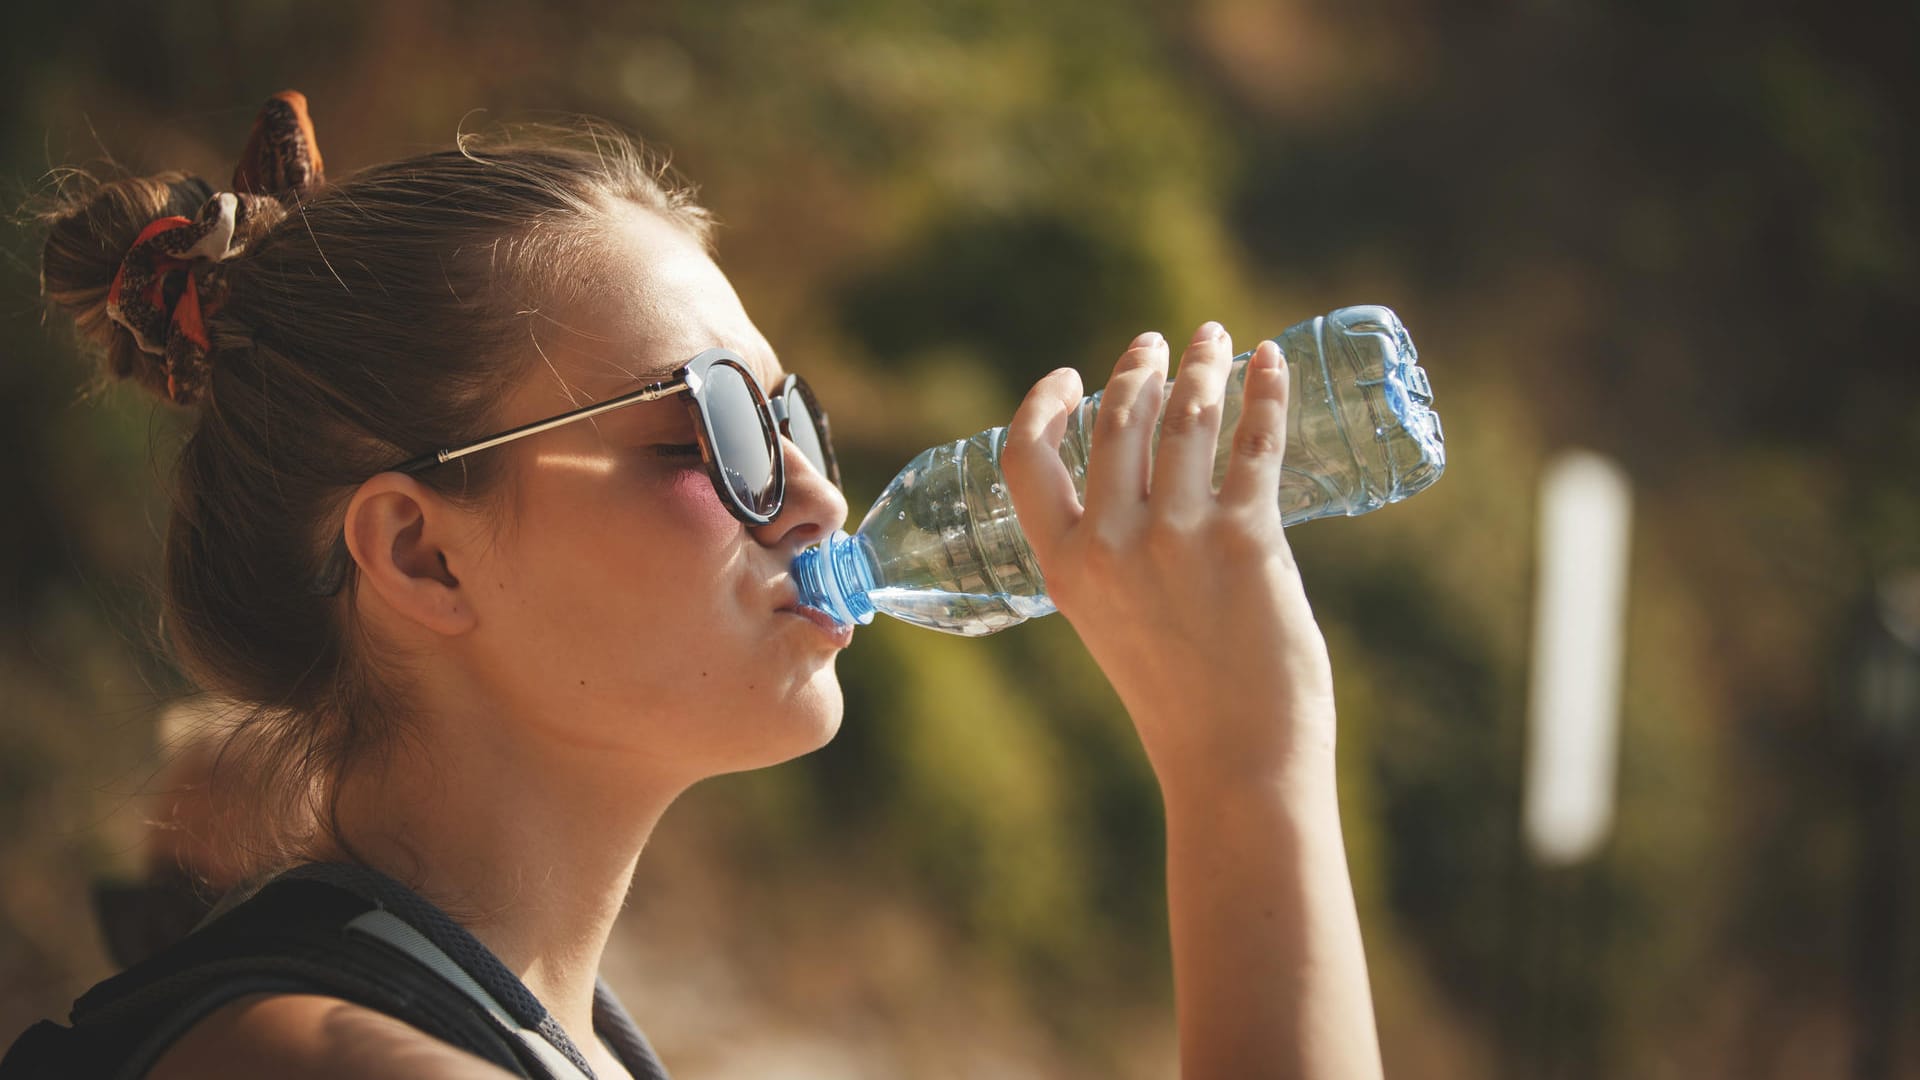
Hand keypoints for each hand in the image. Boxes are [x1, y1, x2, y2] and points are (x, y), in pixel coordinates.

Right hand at [1000, 322, 1337, 790]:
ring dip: (1203, 366)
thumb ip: (1114, 557)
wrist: (1236, 762)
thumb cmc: (1182, 701)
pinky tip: (1271, 363)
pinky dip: (1265, 393)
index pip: (1027, 459)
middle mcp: (1111, 546)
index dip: (1044, 405)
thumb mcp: (1112, 622)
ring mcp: (1177, 540)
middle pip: (1117, 422)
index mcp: (1064, 568)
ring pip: (1185, 419)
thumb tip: (1149, 485)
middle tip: (1163, 343)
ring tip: (1216, 341)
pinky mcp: (1246, 541)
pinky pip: (1255, 444)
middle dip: (1140, 367)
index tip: (1072, 376)